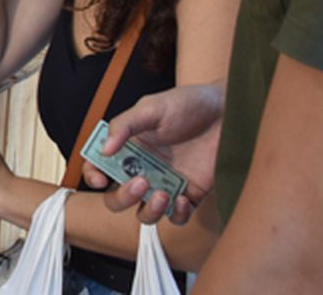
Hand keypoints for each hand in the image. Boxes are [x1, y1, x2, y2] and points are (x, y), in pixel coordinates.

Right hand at [81, 83, 224, 223]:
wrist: (229, 112)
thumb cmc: (188, 103)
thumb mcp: (151, 108)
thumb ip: (124, 125)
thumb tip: (103, 150)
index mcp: (128, 148)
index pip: (100, 168)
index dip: (94, 176)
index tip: (100, 179)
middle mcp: (143, 169)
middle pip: (118, 198)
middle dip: (122, 197)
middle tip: (140, 182)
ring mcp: (166, 184)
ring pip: (144, 214)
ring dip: (148, 211)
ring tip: (162, 194)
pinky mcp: (190, 195)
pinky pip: (176, 218)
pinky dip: (176, 215)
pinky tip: (182, 198)